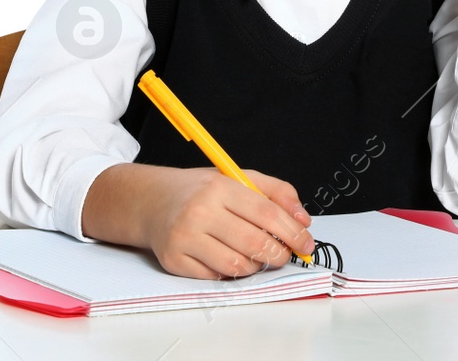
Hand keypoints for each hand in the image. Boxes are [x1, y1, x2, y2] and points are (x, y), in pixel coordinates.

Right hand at [142, 167, 315, 279]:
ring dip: (255, 266)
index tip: (305, 242)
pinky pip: (215, 277)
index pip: (266, 212)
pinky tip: (228, 258)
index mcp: (219, 187)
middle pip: (254, 243)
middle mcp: (200, 211)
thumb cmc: (200, 192)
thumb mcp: (237, 179)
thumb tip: (303, 220)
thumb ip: (276, 192)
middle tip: (284, 255)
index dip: (292, 231)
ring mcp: (185, 237)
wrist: (152, 201)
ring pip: (237, 266)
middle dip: (278, 254)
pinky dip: (229, 273)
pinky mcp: (174, 260)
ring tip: (254, 255)